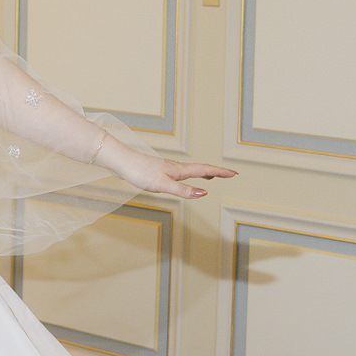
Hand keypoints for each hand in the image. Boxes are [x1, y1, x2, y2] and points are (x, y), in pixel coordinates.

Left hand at [100, 140, 235, 201]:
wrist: (120, 162)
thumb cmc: (139, 172)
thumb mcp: (163, 185)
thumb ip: (183, 190)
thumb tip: (203, 194)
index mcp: (179, 170)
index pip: (205, 171)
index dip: (220, 172)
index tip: (234, 173)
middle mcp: (175, 168)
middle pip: (200, 169)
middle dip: (216, 172)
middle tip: (229, 175)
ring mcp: (166, 168)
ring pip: (189, 171)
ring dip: (203, 174)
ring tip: (211, 178)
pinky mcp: (157, 171)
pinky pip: (179, 174)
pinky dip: (188, 176)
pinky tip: (180, 178)